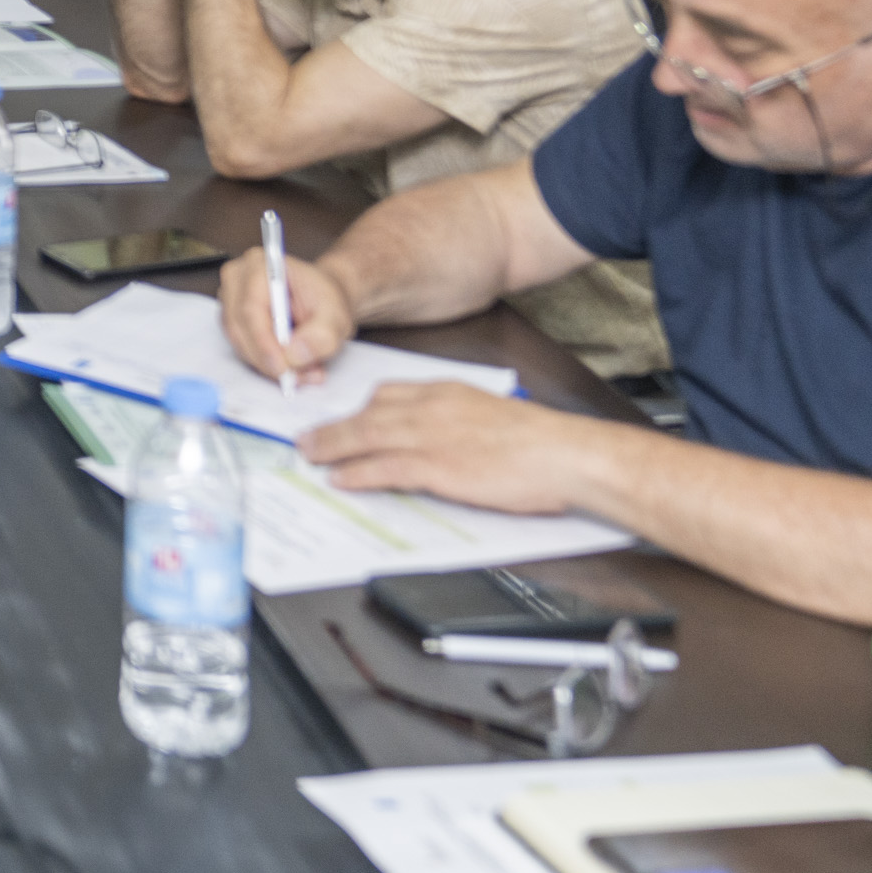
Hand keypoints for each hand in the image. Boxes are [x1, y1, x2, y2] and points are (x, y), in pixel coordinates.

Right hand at [218, 244, 352, 382]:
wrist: (322, 298)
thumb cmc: (325, 299)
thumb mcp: (336, 317)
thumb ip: (321, 335)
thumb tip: (294, 355)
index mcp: (260, 265)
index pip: (251, 309)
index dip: (264, 342)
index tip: (282, 369)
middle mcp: (237, 278)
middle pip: (240, 328)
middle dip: (267, 359)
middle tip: (296, 378)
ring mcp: (230, 299)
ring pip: (239, 342)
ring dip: (267, 364)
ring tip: (302, 372)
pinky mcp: (231, 318)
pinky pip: (241, 347)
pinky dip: (265, 363)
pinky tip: (290, 366)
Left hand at [301, 383, 607, 517]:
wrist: (563, 454)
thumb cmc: (539, 442)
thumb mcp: (491, 417)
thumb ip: (459, 421)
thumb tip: (443, 439)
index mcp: (447, 392)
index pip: (390, 393)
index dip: (361, 409)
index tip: (344, 418)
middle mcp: (431, 408)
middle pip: (368, 413)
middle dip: (334, 427)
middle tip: (308, 438)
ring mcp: (431, 436)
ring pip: (366, 437)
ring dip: (332, 448)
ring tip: (310, 457)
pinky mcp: (436, 466)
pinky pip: (384, 467)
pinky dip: (357, 473)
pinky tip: (340, 479)